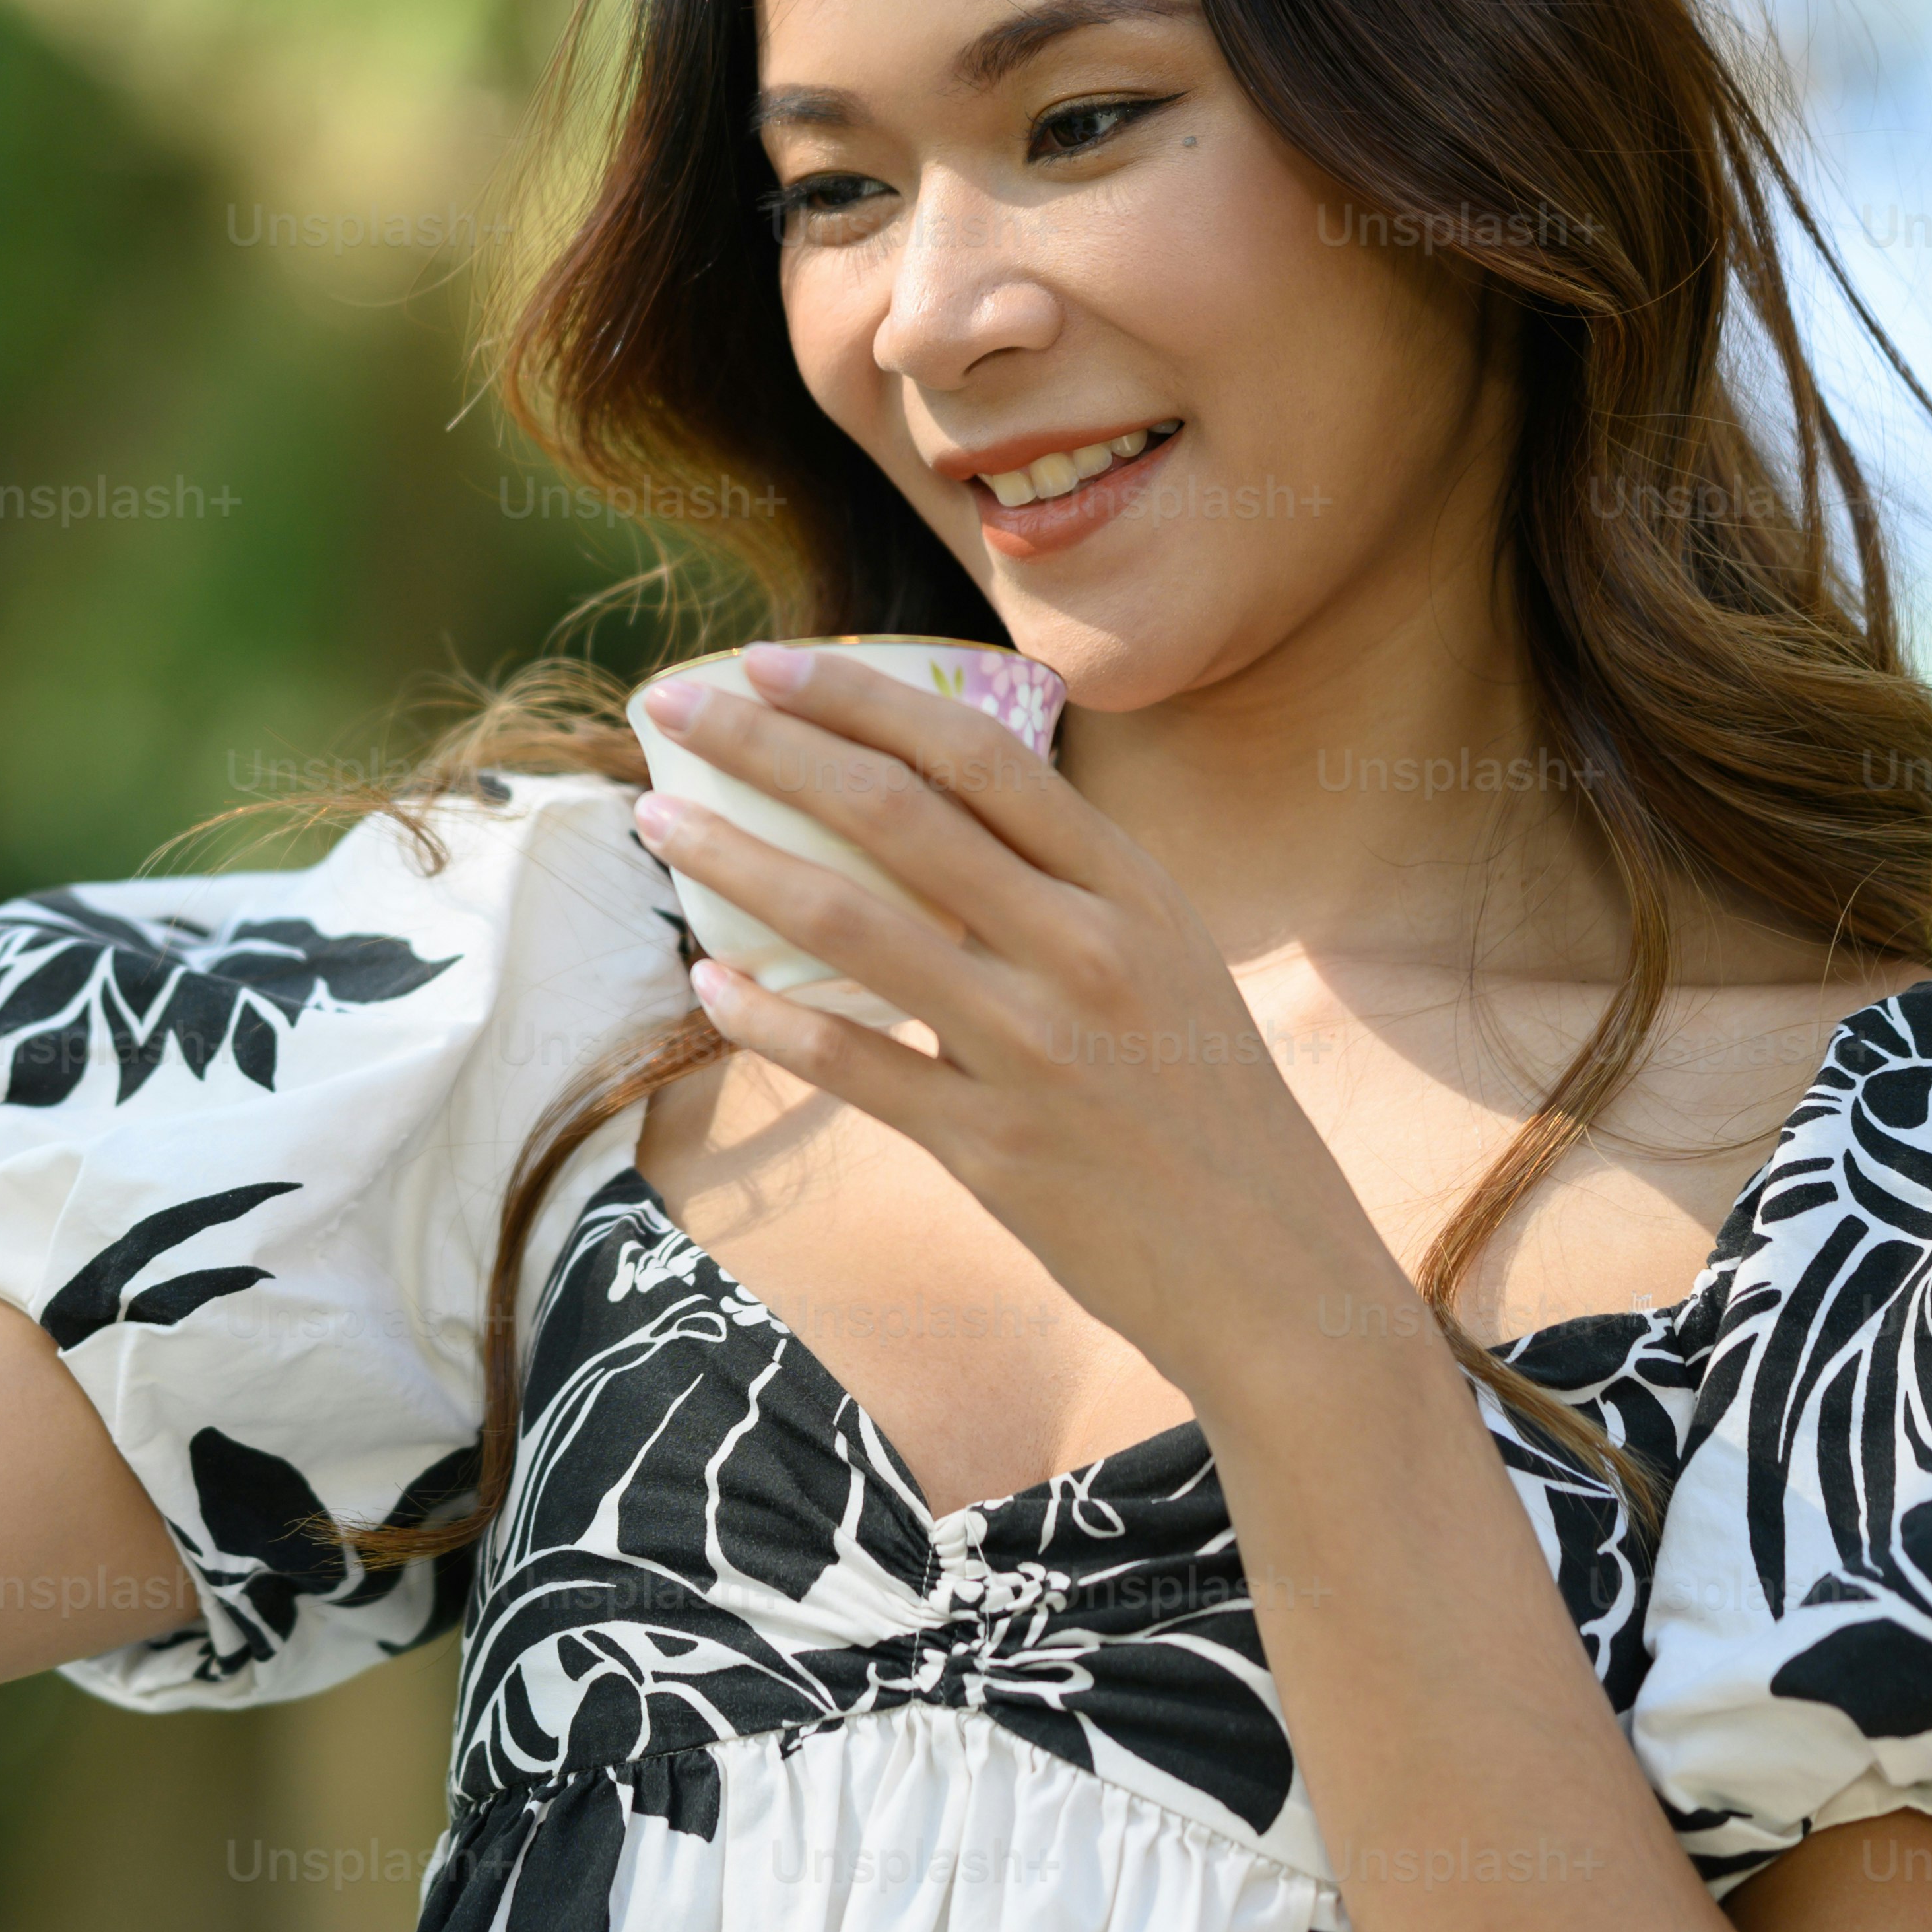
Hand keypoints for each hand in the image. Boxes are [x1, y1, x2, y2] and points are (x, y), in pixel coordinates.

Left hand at [624, 647, 1412, 1407]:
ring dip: (736, 862)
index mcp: (1131, 888)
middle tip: (673, 707)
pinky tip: (709, 983)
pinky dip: (767, 1019)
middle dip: (766, 746)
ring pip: (849, 923)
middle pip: (896, 812)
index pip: (977, 753)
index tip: (766, 660)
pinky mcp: (992, 1146)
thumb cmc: (1205, 1104)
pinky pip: (850, 1063)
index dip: (860, 695)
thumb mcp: (1167, 960)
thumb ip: (1066, 888)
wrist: (1273, 1271)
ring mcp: (1035, 1048)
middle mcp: (1085, 950)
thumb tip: (936, 813)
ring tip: (658, 821)